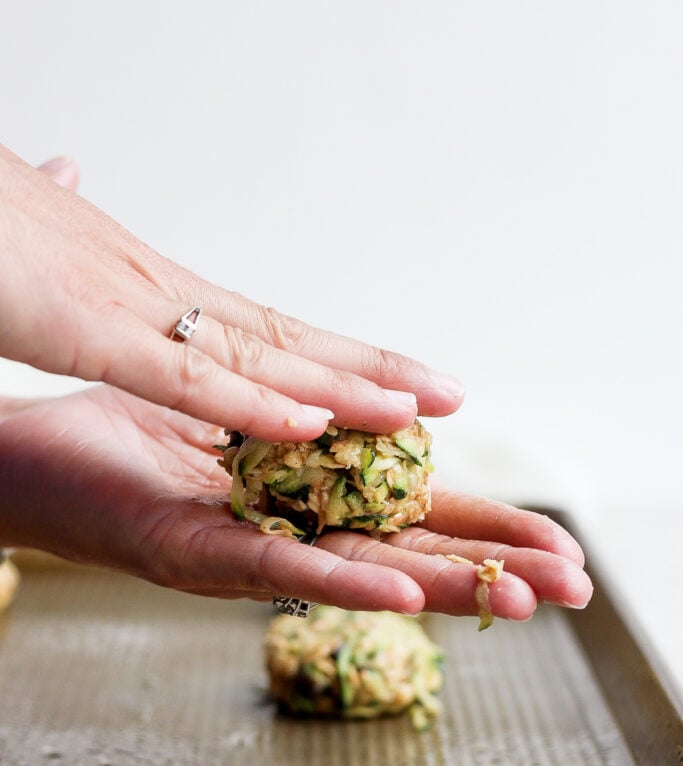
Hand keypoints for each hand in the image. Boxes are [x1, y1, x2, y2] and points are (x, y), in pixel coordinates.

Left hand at [0, 388, 590, 618]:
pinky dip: (337, 582)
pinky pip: (271, 568)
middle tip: (578, 581)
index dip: (478, 513)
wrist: (17, 454)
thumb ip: (268, 376)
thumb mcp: (212, 394)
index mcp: (297, 488)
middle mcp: (282, 525)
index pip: (406, 503)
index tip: (554, 525)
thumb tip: (314, 346)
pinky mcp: (189, 552)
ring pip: (356, 569)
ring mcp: (241, 545)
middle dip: (489, 560)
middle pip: (400, 545)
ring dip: (438, 585)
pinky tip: (399, 597)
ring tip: (524, 599)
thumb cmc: (108, 425)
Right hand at [1, 146, 463, 440]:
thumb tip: (72, 173)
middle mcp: (160, 294)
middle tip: (451, 392)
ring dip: (340, 386)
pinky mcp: (88, 332)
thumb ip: (68, 234)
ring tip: (418, 409)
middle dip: (372, 370)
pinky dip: (250, 402)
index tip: (399, 375)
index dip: (336, 353)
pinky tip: (313, 424)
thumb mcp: (37, 240)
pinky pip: (183, 375)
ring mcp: (131, 309)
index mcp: (151, 288)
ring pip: (256, 357)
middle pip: (287, 340)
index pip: (265, 326)